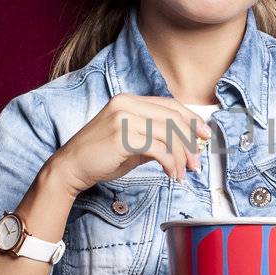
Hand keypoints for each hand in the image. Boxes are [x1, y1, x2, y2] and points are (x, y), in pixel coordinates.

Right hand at [46, 94, 210, 192]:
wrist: (70, 167)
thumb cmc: (101, 156)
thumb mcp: (132, 142)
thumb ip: (155, 138)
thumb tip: (185, 145)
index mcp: (130, 100)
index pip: (170, 105)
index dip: (191, 119)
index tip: (205, 135)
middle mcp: (127, 104)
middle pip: (172, 118)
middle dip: (190, 141)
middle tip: (197, 162)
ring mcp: (123, 118)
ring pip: (167, 133)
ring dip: (181, 156)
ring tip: (183, 173)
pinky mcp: (121, 136)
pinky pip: (158, 148)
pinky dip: (170, 163)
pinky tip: (172, 174)